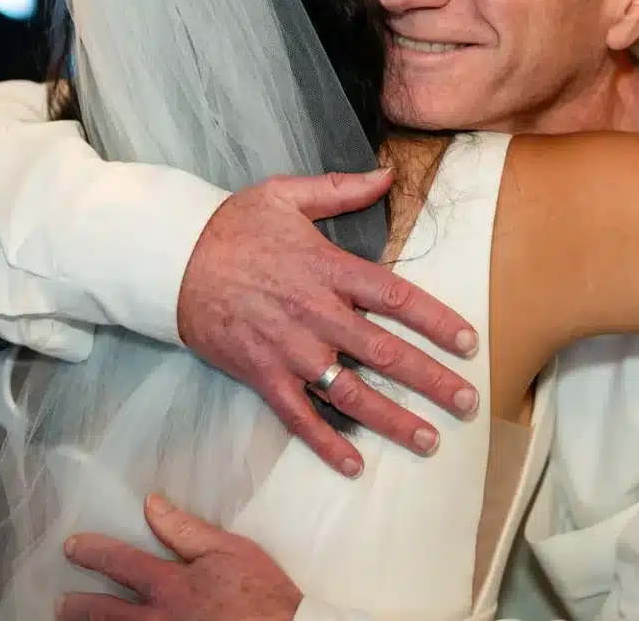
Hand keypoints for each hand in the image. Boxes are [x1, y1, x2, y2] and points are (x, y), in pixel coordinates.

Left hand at [58, 495, 299, 620]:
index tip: (72, 546)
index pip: (120, 563)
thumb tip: (153, 505)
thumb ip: (186, 530)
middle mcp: (159, 619)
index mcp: (170, 585)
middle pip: (106, 613)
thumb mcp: (228, 550)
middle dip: (80, 607)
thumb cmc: (261, 592)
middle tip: (62, 603)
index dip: (93, 553)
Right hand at [179, 168, 479, 474]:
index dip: (437, 321)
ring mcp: (290, 350)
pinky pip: (300, 417)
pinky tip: (355, 465)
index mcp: (328, 269)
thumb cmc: (231, 225)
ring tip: (429, 440)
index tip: (469, 342)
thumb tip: (387, 173)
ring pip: (351, 393)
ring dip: (393, 419)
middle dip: (431, 380)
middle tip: (468, 402)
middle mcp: (317, 314)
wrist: (170, 261)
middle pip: (385, 353)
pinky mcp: (262, 375)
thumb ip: (341, 189)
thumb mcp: (285, 194)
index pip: (396, 298)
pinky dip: (327, 443)